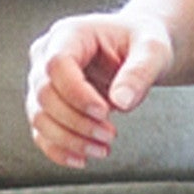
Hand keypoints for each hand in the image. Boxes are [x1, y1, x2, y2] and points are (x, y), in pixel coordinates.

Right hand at [25, 11, 175, 169]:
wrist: (138, 50)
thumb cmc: (143, 42)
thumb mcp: (153, 49)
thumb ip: (140, 71)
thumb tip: (122, 101)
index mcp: (70, 33)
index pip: (57, 64)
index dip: (76, 92)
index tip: (105, 111)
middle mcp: (47, 55)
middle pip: (44, 94)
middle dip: (77, 121)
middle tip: (111, 135)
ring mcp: (43, 81)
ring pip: (39, 117)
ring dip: (69, 139)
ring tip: (103, 148)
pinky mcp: (46, 105)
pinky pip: (41, 132)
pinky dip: (59, 149)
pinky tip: (82, 159)